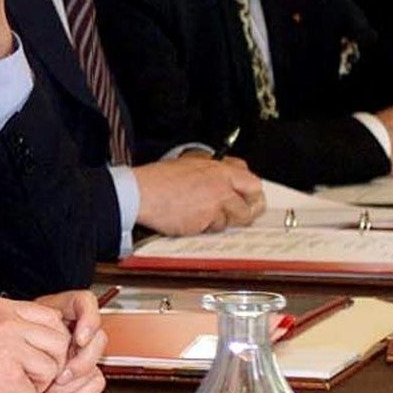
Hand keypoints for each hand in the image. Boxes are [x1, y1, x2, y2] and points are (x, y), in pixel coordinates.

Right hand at [0, 295, 72, 392]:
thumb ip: (5, 326)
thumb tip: (32, 336)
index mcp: (1, 309)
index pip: (50, 318)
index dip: (51, 342)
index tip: (41, 355)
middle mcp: (9, 325)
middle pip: (58, 344)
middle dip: (49, 366)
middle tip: (29, 379)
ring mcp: (11, 351)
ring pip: (50, 372)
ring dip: (32, 389)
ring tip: (6, 392)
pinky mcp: (9, 380)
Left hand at [30, 289, 107, 392]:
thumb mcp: (1, 326)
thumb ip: (20, 321)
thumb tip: (48, 325)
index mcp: (54, 313)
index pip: (85, 302)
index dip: (89, 319)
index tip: (79, 339)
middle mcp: (70, 334)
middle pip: (98, 339)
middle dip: (83, 361)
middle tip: (61, 375)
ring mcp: (75, 357)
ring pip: (96, 365)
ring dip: (77, 382)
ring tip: (52, 390)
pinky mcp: (77, 378)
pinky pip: (94, 384)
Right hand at [132, 156, 263, 234]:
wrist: (140, 193)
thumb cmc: (157, 179)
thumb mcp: (188, 163)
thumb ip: (212, 170)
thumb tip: (227, 175)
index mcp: (218, 169)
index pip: (253, 182)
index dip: (252, 193)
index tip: (249, 198)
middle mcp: (221, 186)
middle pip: (252, 204)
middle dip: (247, 212)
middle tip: (240, 215)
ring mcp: (215, 205)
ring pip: (232, 220)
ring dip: (220, 221)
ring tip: (201, 215)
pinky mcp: (204, 221)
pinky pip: (213, 229)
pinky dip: (204, 227)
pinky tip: (190, 219)